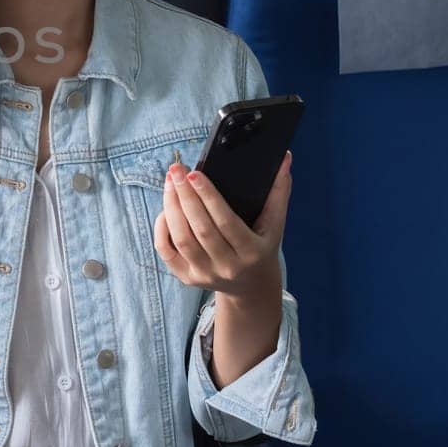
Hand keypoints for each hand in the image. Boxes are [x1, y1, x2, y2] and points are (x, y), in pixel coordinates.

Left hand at [153, 151, 290, 297]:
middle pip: (200, 229)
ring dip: (171, 207)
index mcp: (251, 252)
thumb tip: (285, 158)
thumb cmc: (261, 247)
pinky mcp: (186, 278)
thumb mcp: (274, 225)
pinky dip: (162, 228)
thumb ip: (278, 192)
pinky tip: (165, 208)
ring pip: (181, 239)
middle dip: (185, 196)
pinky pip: (166, 251)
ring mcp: (205, 275)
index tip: (194, 173)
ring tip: (170, 183)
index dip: (209, 197)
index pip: (226, 222)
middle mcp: (227, 266)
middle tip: (176, 170)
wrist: (250, 287)